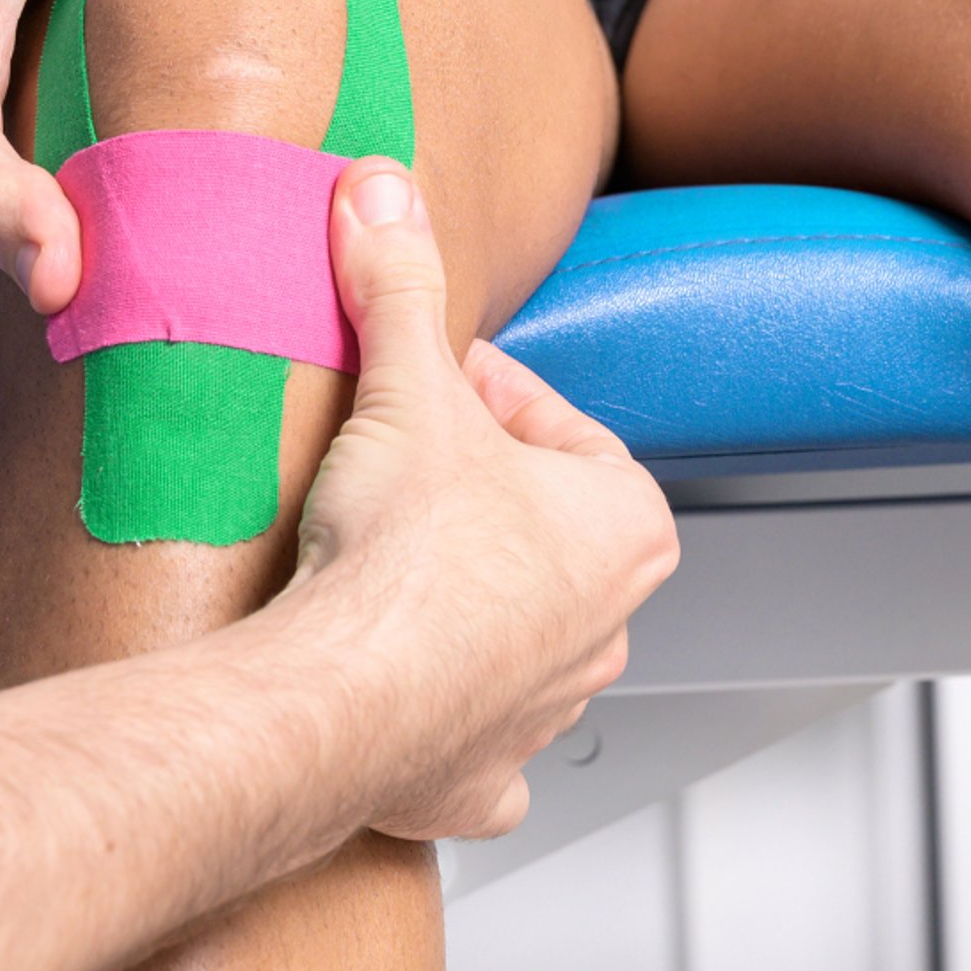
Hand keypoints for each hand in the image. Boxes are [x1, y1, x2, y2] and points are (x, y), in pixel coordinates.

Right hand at [295, 160, 679, 841]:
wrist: (343, 690)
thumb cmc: (407, 556)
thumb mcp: (407, 388)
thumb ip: (401, 283)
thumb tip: (381, 191)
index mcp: (627, 528)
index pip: (558, 429)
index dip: (480, 394)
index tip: (423, 383)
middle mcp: (609, 627)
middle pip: (537, 532)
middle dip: (473, 497)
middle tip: (394, 466)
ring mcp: (547, 712)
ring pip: (517, 637)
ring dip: (461, 601)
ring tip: (377, 564)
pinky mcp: (478, 778)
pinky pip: (477, 747)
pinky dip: (446, 725)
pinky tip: (406, 695)